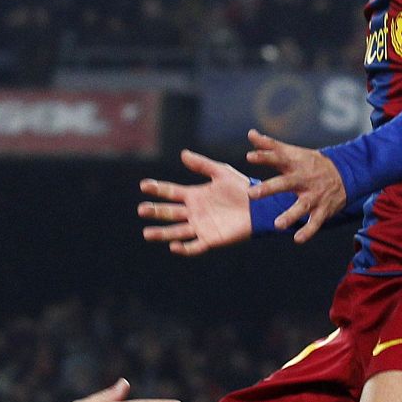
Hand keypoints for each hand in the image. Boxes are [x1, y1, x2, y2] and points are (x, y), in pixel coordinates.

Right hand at [138, 149, 252, 255]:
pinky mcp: (210, 239)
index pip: (170, 192)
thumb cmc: (242, 188)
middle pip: (169, 212)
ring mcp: (200, 226)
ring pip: (176, 231)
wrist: (260, 207)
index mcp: (194, 195)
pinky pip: (194, 246)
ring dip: (162, 233)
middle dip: (155, 211)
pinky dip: (184, 248)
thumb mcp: (222, 172)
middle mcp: (194, 212)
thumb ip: (203, 165)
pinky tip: (174, 246)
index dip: (157, 189)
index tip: (143, 185)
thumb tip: (183, 153)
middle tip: (141, 210)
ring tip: (147, 233)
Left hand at [244, 129, 347, 244]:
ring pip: (302, 206)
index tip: (250, 156)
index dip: (264, 156)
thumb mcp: (294, 152)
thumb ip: (270, 146)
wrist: (347, 172)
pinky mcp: (323, 209)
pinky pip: (315, 222)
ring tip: (277, 224)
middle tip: (251, 194)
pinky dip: (308, 231)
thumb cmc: (312, 163)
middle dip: (269, 188)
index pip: (277, 158)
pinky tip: (297, 239)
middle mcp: (303, 179)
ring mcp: (314, 195)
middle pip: (285, 183)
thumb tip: (250, 133)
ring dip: (290, 215)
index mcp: (295, 164)